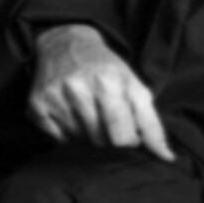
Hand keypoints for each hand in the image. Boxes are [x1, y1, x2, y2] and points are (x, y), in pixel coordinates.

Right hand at [25, 24, 174, 158]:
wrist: (65, 44)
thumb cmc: (106, 69)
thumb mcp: (135, 87)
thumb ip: (152, 124)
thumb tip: (167, 157)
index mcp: (108, 82)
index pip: (122, 137)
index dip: (128, 142)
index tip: (128, 133)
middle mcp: (78, 88)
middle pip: (100, 141)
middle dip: (107, 137)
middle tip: (106, 119)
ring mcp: (54, 97)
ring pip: (78, 142)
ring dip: (87, 136)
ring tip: (88, 115)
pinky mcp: (37, 105)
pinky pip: (58, 140)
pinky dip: (67, 135)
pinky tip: (70, 116)